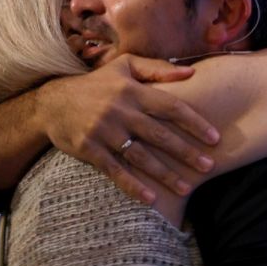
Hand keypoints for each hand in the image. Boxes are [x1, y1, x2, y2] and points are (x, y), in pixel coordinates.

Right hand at [36, 57, 216, 203]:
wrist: (52, 103)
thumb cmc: (96, 84)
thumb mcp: (124, 66)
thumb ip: (157, 69)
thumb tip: (191, 73)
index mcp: (132, 91)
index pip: (170, 107)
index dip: (194, 123)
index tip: (214, 138)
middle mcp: (120, 111)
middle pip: (160, 135)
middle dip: (186, 152)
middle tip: (208, 167)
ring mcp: (104, 132)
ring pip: (141, 156)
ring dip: (165, 174)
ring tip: (186, 188)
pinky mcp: (90, 149)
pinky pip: (115, 171)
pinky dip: (133, 186)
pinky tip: (150, 199)